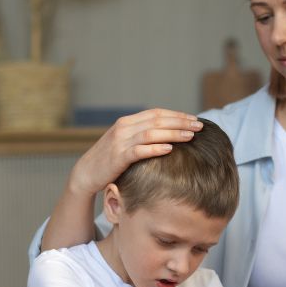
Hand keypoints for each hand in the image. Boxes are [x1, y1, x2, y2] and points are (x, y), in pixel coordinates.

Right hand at [68, 109, 201, 195]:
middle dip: (180, 122)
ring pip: (151, 133)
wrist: (86, 173)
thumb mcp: (126, 142)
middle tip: (199, 126)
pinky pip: (139, 150)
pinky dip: (155, 148)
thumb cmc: (111, 159)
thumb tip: (169, 134)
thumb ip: (143, 135)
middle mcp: (124, 127)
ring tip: (190, 137)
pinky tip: (170, 149)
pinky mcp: (118, 157)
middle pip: (157, 121)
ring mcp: (120, 141)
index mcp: (128, 121)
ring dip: (173, 133)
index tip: (194, 119)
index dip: (177, 115)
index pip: (156, 113)